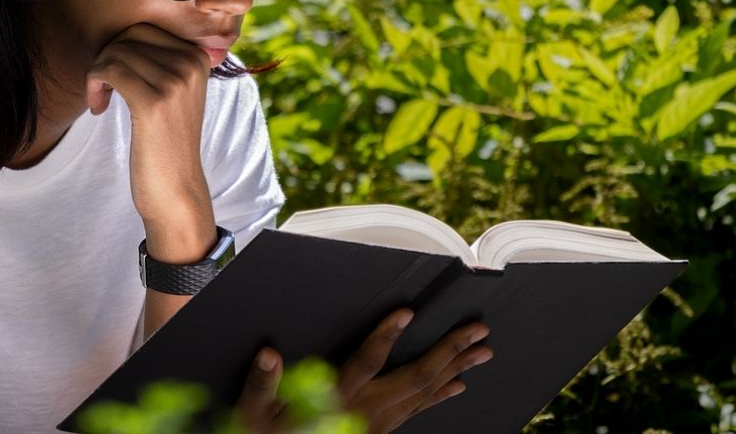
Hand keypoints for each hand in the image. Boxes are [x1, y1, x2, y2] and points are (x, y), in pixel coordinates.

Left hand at [86, 23, 213, 228]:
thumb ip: (161, 59)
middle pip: (129, 36)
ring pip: (115, 52)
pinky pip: (109, 71)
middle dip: (106, 57)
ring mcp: (175, 82)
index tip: (114, 79)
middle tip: (102, 89)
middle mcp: (190, 64)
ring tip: (100, 100)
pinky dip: (94, 86)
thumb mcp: (174, 92)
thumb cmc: (166, 141)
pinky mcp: (153, 102)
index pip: (144, 28)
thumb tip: (124, 29)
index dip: (119, 48)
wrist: (176, 187)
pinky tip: (98, 108)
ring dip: (96, 74)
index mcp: (198, 57)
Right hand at [235, 309, 493, 432]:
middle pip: (416, 377)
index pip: (367, 363)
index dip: (386, 336)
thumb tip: (268, 354)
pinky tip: (458, 384)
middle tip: (477, 330)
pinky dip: (442, 394)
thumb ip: (262, 384)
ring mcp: (379, 424)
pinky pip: (420, 410)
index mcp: (336, 399)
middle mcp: (365, 410)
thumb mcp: (253, 414)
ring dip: (456, 368)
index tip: (405, 313)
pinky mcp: (383, 431)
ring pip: (426, 393)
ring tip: (482, 351)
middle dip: (449, 350)